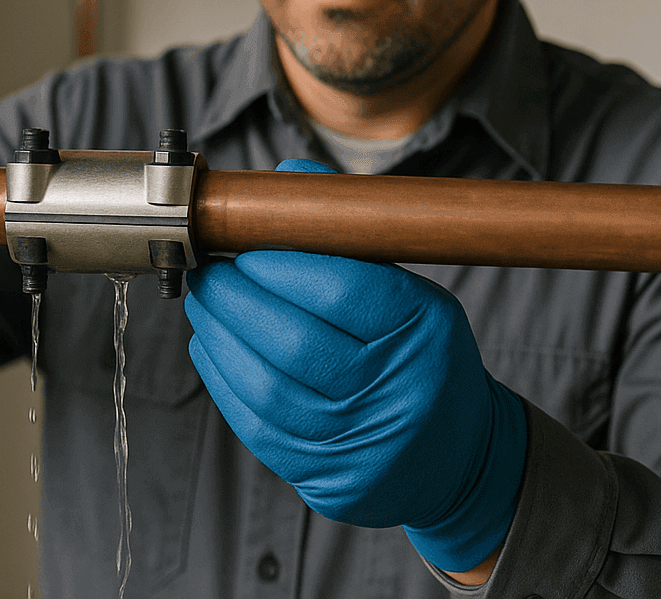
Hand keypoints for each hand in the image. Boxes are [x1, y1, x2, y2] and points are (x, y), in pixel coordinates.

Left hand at [184, 158, 526, 572]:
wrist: (454, 456)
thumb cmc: (419, 354)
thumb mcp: (409, 288)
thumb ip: (347, 236)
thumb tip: (287, 179)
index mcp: (425, 331)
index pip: (342, 289)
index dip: (279, 262)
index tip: (244, 242)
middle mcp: (397, 392)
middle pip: (294, 340)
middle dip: (235, 295)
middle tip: (211, 266)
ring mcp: (362, 444)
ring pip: (267, 387)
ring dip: (220, 334)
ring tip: (207, 299)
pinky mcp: (327, 480)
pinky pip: (256, 427)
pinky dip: (223, 377)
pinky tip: (214, 344)